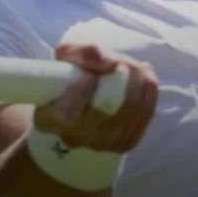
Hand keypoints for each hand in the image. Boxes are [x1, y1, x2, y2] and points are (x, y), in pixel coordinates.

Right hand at [34, 44, 157, 154]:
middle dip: (120, 77)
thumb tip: (110, 63)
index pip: (65, 115)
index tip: (89, 76)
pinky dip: (149, 91)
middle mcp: (74, 137)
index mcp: (49, 118)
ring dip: (137, 80)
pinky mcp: (126, 143)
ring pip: (130, 109)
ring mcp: (101, 144)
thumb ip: (84, 52)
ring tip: (133, 66)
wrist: (88, 94)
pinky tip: (144, 79)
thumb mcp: (69, 53)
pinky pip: (146, 114)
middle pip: (106, 110)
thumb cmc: (72, 72)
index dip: (80, 94)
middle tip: (119, 60)